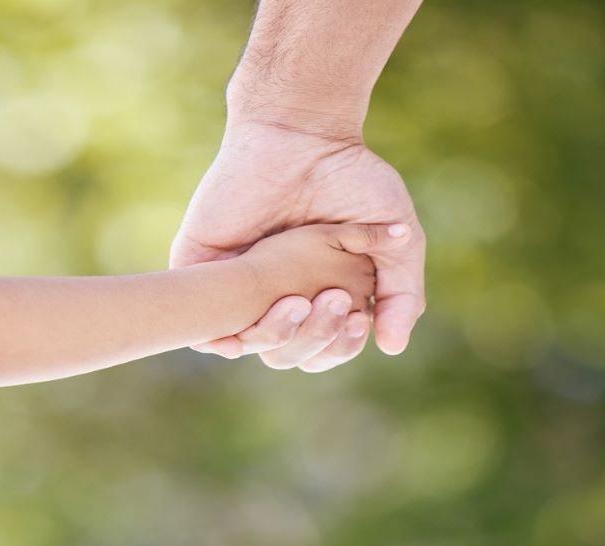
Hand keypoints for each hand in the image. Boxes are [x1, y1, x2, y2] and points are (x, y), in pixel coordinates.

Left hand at [170, 121, 425, 370]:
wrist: (301, 133)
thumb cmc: (352, 178)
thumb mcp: (396, 237)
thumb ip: (401, 292)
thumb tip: (392, 347)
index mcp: (318, 296)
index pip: (326, 348)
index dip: (342, 345)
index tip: (360, 318)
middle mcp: (277, 296)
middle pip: (289, 353)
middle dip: (314, 338)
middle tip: (334, 300)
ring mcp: (238, 283)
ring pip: (247, 342)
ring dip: (276, 335)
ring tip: (299, 301)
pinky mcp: (203, 264)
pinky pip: (203, 319)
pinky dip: (221, 334)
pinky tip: (242, 332)